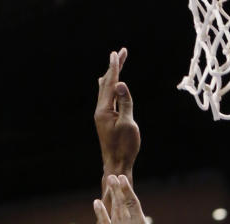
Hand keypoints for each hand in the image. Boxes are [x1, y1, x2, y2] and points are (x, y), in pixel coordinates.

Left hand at [96, 49, 139, 176]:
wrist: (116, 165)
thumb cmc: (124, 147)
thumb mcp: (128, 124)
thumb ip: (125, 102)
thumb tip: (121, 83)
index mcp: (104, 110)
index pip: (110, 83)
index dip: (115, 67)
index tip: (117, 53)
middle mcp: (100, 110)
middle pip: (106, 83)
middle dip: (114, 68)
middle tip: (120, 53)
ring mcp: (102, 116)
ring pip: (105, 90)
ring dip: (111, 77)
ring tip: (114, 65)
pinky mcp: (105, 121)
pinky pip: (107, 99)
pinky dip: (110, 88)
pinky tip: (111, 87)